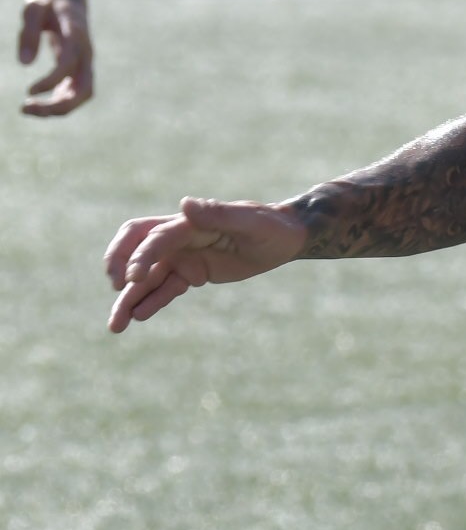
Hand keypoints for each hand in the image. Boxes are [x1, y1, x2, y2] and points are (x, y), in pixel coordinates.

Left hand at [19, 0, 87, 114]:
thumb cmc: (48, 2)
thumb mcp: (33, 10)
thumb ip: (28, 33)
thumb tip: (24, 64)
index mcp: (77, 36)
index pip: (69, 65)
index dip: (51, 81)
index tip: (29, 91)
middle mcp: (86, 54)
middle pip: (83, 90)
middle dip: (59, 106)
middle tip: (26, 109)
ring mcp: (86, 63)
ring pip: (81, 95)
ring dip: (58, 107)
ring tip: (27, 109)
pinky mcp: (80, 68)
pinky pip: (75, 92)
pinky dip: (58, 101)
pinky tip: (36, 101)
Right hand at [103, 197, 310, 331]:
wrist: (285, 238)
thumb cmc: (270, 226)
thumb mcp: (251, 222)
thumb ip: (218, 214)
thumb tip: (184, 204)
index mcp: (188, 223)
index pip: (153, 238)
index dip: (140, 256)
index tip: (132, 279)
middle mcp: (178, 238)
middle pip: (134, 249)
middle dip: (118, 266)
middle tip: (116, 289)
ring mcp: (182, 256)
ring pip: (147, 277)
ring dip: (129, 298)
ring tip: (116, 326)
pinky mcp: (191, 273)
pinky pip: (166, 288)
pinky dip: (151, 301)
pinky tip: (138, 317)